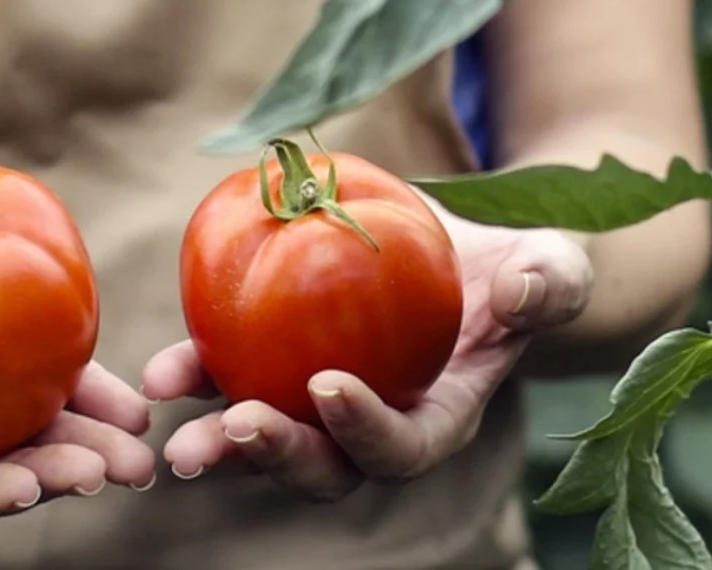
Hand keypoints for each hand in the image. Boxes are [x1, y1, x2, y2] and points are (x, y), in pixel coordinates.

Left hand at [142, 201, 592, 501]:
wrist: (465, 247)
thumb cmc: (518, 266)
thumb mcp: (552, 266)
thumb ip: (550, 283)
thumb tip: (521, 289)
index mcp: (440, 416)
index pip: (402, 447)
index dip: (365, 432)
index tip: (328, 387)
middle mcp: (373, 425)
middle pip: (323, 465)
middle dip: (273, 456)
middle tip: (230, 429)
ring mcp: (318, 402)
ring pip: (264, 438)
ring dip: (215, 437)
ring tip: (170, 421)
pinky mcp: (279, 363)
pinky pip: (232, 379)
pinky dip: (196, 377)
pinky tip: (160, 371)